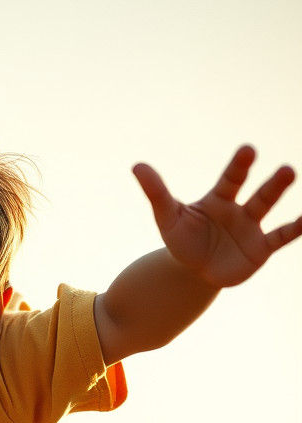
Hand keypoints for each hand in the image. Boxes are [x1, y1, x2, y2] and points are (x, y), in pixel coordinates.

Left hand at [134, 146, 301, 287]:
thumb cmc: (181, 240)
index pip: (231, 179)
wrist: (191, 272)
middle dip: (271, 183)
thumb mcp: (167, 217)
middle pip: (257, 193)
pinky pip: (281, 236)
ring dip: (280, 196)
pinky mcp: (261, 248)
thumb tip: (136, 165)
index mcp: (219, 198)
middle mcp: (239, 209)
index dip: (239, 166)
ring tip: (292, 178)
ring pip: (269, 209)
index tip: (248, 150)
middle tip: (287, 170)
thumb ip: (156, 192)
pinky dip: (295, 229)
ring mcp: (252, 228)